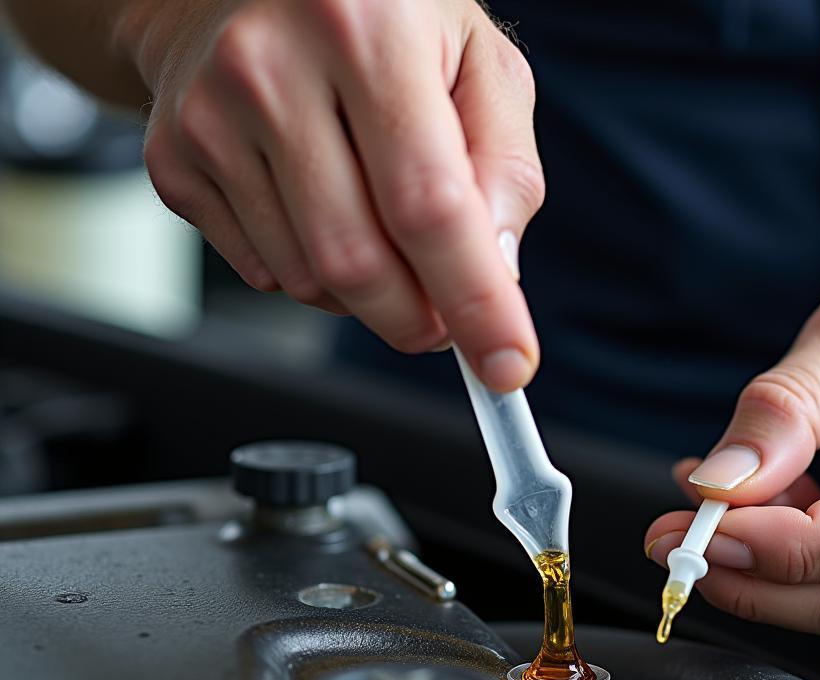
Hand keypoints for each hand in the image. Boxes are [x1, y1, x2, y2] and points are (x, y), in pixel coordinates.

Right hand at [124, 0, 542, 389]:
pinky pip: (264, 274)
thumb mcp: (476, 61)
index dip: (475, 301)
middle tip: (445, 316)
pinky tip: (321, 211)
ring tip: (380, 228)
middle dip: (417, 320)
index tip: (505, 366)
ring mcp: (210, 116)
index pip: (430, 204)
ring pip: (310, 282)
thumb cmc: (377, 21)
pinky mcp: (173, 160)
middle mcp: (273, 65)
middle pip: (359, 263)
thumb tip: (499, 271)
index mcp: (369, 27)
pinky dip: (312, 273)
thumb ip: (505, 165)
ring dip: (366, 294)